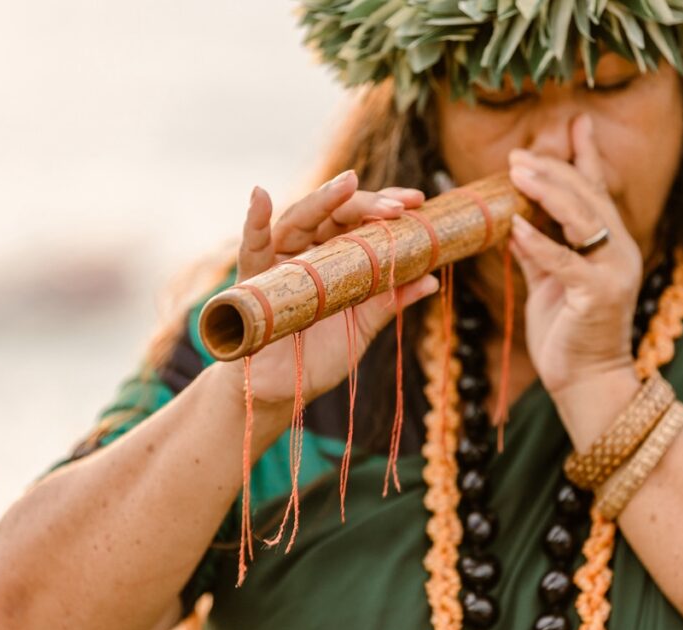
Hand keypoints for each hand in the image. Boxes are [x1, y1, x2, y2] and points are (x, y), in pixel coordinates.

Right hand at [220, 169, 438, 407]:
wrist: (281, 394)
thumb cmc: (317, 359)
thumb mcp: (361, 329)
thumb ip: (388, 302)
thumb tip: (431, 279)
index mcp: (334, 260)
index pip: (359, 222)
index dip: (384, 208)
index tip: (417, 202)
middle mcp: (306, 253)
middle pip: (332, 215)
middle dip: (364, 204)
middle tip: (396, 206)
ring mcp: (278, 263)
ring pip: (298, 220)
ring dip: (323, 201)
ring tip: (347, 184)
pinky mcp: (251, 281)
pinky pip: (252, 248)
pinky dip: (254, 222)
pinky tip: (261, 197)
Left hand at [507, 114, 641, 433]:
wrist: (586, 381)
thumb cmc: (568, 332)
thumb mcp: (551, 283)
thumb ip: (541, 251)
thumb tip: (516, 221)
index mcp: (611, 245)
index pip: (598, 191)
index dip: (587, 156)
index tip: (575, 122)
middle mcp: (620, 252)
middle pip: (588, 198)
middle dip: (554, 170)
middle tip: (519, 155)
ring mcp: (613, 272)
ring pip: (582, 220)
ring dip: (548, 192)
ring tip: (517, 173)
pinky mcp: (598, 295)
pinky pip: (565, 261)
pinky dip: (539, 243)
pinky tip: (514, 226)